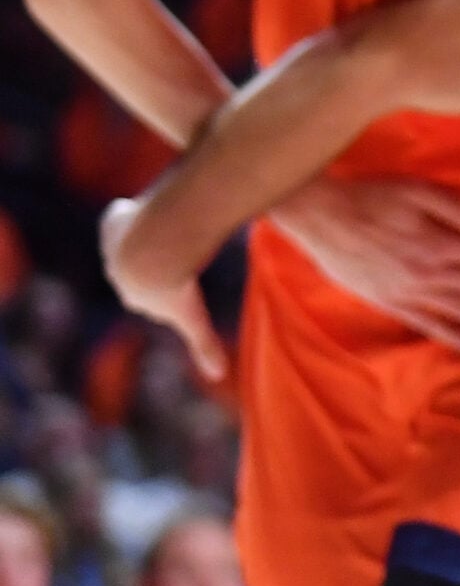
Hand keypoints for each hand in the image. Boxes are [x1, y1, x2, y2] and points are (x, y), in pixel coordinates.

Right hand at [101, 199, 228, 382]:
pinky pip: (121, 217)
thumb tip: (219, 376)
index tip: (178, 282)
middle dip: (153, 261)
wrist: (156, 247)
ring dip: (144, 234)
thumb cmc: (177, 284)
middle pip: (137, 267)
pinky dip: (131, 214)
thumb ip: (205, 346)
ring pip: (130, 239)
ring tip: (166, 229)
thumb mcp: (193, 318)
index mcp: (134, 295)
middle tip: (175, 252)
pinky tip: (146, 209)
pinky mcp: (113, 221)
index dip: (164, 288)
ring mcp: (113, 246)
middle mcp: (117, 272)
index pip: (147, 295)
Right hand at [267, 174, 459, 351]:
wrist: (321, 218)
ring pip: (457, 308)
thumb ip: (454, 208)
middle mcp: (427, 272)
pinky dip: (446, 333)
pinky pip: (423, 322)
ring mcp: (407, 291)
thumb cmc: (370, 198)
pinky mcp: (388, 301)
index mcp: (437, 243)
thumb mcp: (416, 191)